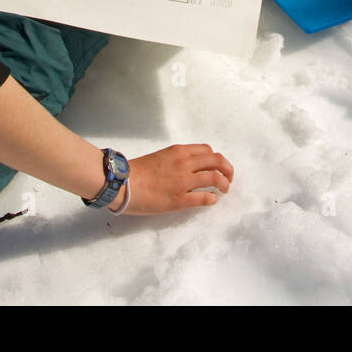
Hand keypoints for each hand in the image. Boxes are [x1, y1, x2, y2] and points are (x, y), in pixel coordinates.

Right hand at [114, 144, 233, 214]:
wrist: (122, 183)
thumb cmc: (137, 171)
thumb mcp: (161, 156)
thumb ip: (177, 159)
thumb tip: (189, 167)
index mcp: (179, 151)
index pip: (208, 151)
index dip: (216, 159)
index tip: (217, 167)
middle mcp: (185, 163)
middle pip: (217, 161)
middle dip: (228, 169)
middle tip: (228, 178)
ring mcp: (184, 182)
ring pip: (215, 178)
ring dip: (224, 185)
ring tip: (224, 190)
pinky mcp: (180, 200)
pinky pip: (205, 198)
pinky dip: (213, 199)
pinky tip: (212, 201)